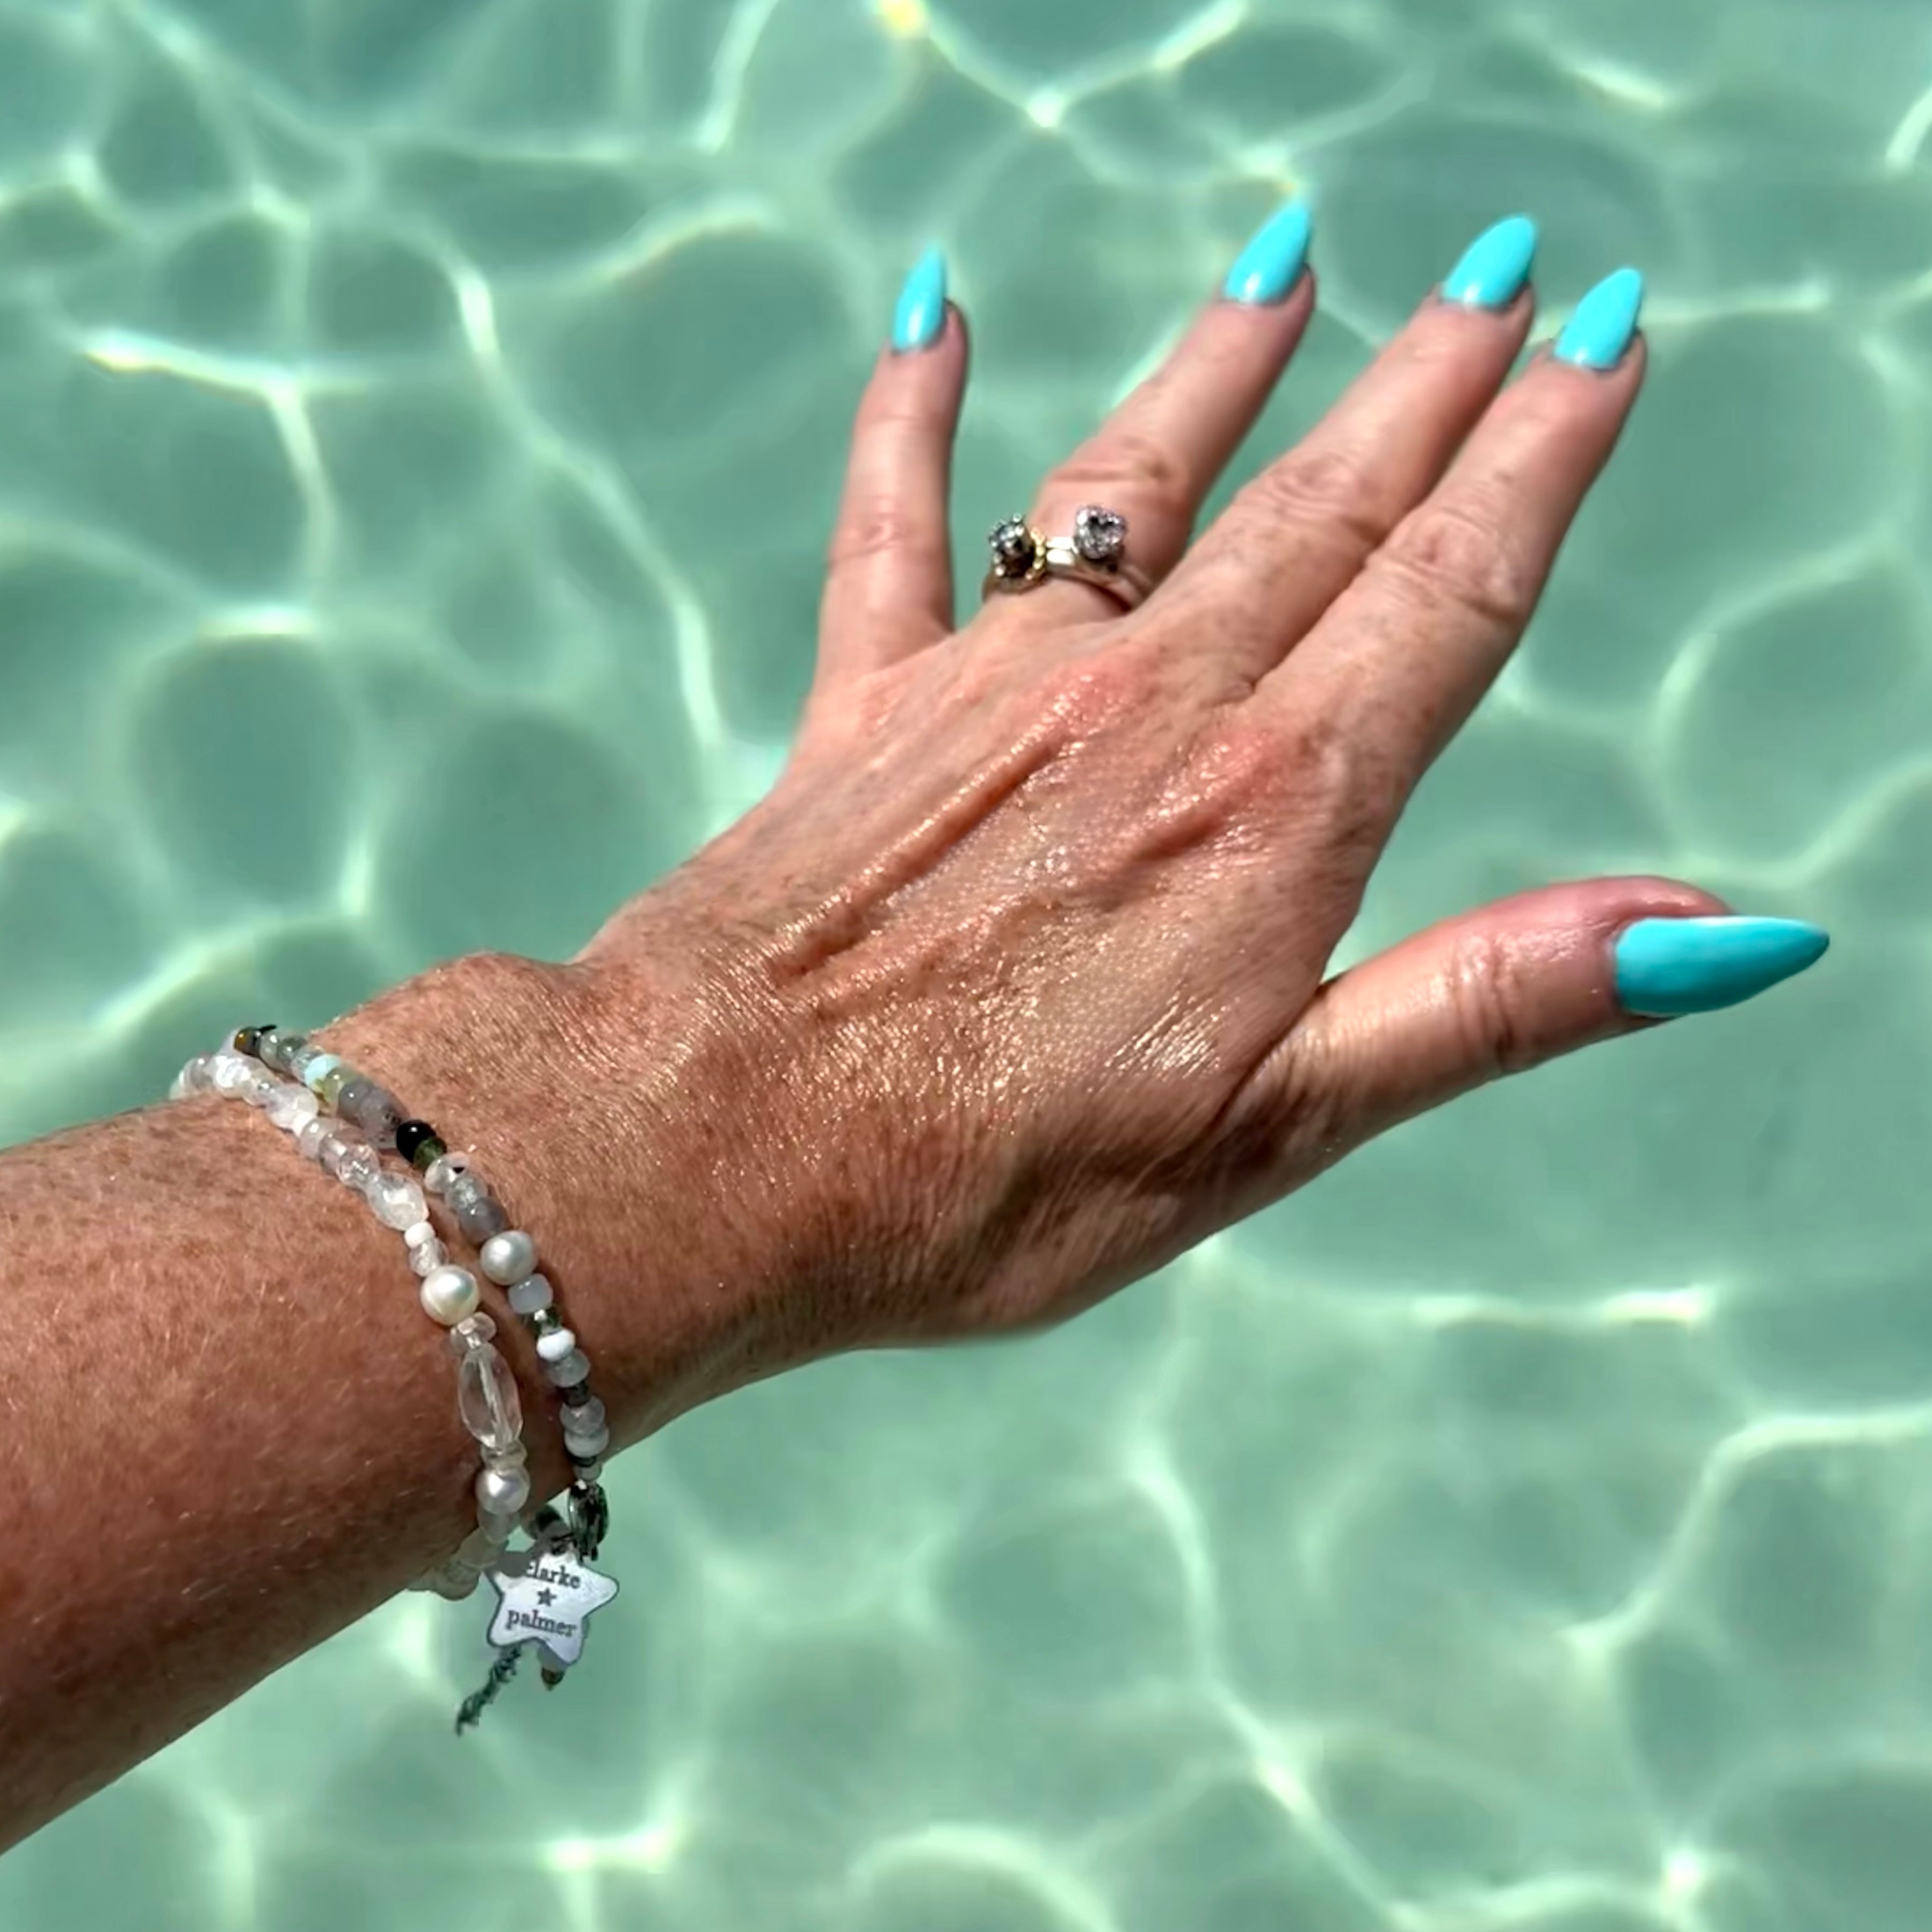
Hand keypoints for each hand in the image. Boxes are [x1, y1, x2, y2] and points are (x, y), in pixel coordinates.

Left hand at [501, 217, 1823, 1397]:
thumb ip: (1487, 1005)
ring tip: (1289, 262)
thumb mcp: (1279, 1127)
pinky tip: (929, 313)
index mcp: (1272, 812)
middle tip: (1506, 271)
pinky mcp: (860, 710)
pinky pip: (890, 526)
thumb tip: (1717, 933)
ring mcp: (993, 692)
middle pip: (1322, 505)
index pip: (1450, 591)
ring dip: (1222, 363)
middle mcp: (1147, 708)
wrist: (717, 1156)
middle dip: (1427, 384)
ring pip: (1135, 477)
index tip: (1603, 342)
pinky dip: (906, 413)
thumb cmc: (993, 1178)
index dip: (1541, 460)